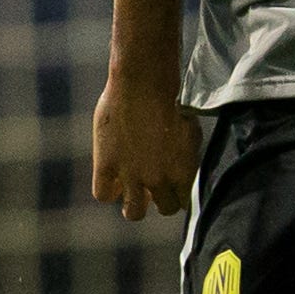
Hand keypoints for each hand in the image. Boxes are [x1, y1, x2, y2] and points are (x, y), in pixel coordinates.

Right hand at [90, 72, 201, 220]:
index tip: (172, 187)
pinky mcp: (107, 165)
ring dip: (134, 205)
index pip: (185, 202)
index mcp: (184, 171)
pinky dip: (108, 189)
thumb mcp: (190, 132)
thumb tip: (181, 171)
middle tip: (153, 186)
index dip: (178, 195)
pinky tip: (112, 176)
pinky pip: (104, 194)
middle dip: (161, 198)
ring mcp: (132, 175)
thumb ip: (185, 158)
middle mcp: (160, 179)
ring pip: (134, 212)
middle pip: (165, 208)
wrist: (144, 81)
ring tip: (132, 191)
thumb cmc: (171, 98)